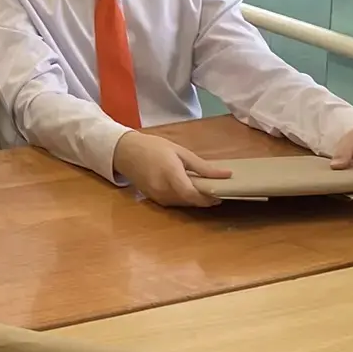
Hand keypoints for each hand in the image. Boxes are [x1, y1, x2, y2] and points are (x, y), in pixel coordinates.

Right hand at [113, 131, 230, 206]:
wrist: (125, 152)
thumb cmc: (153, 147)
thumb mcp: (180, 151)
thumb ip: (202, 166)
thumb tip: (226, 174)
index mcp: (170, 174)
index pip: (193, 194)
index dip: (209, 197)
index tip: (221, 193)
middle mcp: (163, 189)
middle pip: (191, 201)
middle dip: (206, 199)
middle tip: (217, 189)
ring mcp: (158, 197)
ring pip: (184, 204)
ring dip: (196, 199)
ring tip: (205, 188)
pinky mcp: (154, 200)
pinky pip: (175, 203)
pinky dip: (185, 198)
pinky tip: (189, 189)